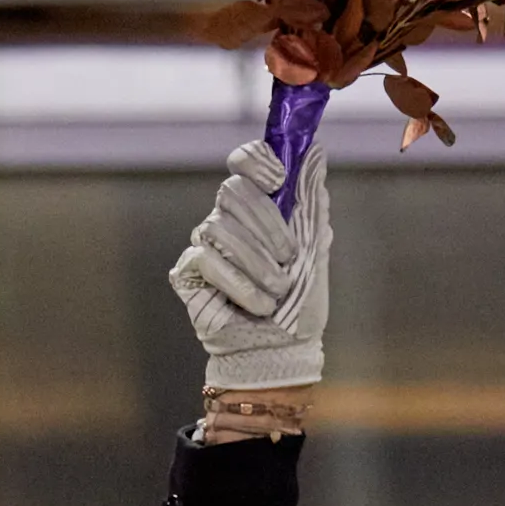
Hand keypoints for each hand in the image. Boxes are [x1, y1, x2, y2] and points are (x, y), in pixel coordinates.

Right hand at [168, 138, 331, 394]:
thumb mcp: (315, 251)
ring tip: (278, 292)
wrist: (282, 350)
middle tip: (288, 256)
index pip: (245, 164)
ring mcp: (205, 245)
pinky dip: (238, 283)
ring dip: (257, 263)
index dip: (256, 161)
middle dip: (265, 224)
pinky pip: (205, 260)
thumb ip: (311, 205)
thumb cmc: (299, 304)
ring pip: (219, 228)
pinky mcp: (189, 272)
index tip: (278, 179)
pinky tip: (257, 304)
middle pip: (231, 190)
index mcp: (259, 208)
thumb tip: (315, 154)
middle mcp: (228, 220)